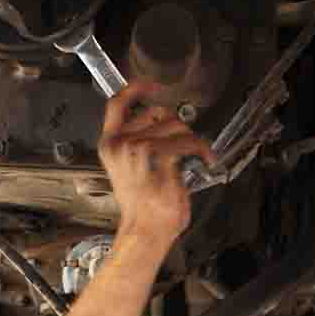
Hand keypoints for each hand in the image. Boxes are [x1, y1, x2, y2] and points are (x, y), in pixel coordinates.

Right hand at [98, 83, 210, 246]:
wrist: (145, 231)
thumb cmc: (143, 208)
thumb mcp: (133, 170)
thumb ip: (140, 144)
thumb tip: (164, 128)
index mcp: (109, 145)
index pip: (116, 105)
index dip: (135, 89)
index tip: (151, 84)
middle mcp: (119, 143)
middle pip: (156, 113)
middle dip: (177, 125)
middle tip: (186, 143)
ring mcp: (136, 148)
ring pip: (175, 126)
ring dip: (192, 139)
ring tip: (198, 156)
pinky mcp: (156, 156)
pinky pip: (187, 141)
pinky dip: (201, 148)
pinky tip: (205, 159)